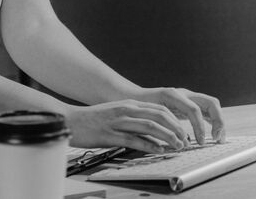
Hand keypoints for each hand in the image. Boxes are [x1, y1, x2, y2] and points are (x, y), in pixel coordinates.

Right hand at [65, 99, 192, 152]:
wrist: (70, 120)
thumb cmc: (92, 120)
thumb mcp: (116, 113)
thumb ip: (133, 120)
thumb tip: (153, 132)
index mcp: (128, 104)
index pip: (159, 109)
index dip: (175, 121)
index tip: (184, 132)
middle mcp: (125, 110)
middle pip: (158, 116)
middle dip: (176, 128)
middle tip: (185, 140)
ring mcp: (118, 122)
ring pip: (150, 126)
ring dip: (167, 137)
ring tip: (177, 146)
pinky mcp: (111, 135)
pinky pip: (134, 140)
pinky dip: (149, 145)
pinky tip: (158, 150)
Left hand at [131, 87, 225, 144]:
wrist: (133, 97)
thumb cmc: (139, 107)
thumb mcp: (147, 115)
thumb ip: (160, 124)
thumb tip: (176, 140)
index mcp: (172, 95)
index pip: (194, 109)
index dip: (200, 126)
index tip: (200, 142)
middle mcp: (183, 94)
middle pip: (210, 102)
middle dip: (218, 121)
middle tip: (216, 139)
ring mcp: (188, 97)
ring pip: (211, 105)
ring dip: (218, 122)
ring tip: (218, 139)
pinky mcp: (189, 104)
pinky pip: (206, 111)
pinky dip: (213, 121)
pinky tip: (213, 134)